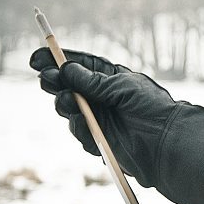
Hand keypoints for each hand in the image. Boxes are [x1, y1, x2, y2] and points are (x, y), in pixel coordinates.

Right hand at [29, 48, 176, 186]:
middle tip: (46, 79)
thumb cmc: (152, 110)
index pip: (80, 65)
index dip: (58, 61)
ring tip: (68, 101)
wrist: (167, 145)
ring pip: (70, 109)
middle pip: (68, 86)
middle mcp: (103, 97)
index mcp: (111, 78)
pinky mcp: (100, 139)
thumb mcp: (122, 88)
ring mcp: (100, 118)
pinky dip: (80, 128)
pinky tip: (85, 126)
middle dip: (55, 82)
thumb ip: (93, 81)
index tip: (37, 58)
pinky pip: (81, 132)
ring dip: (65, 104)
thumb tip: (66, 69)